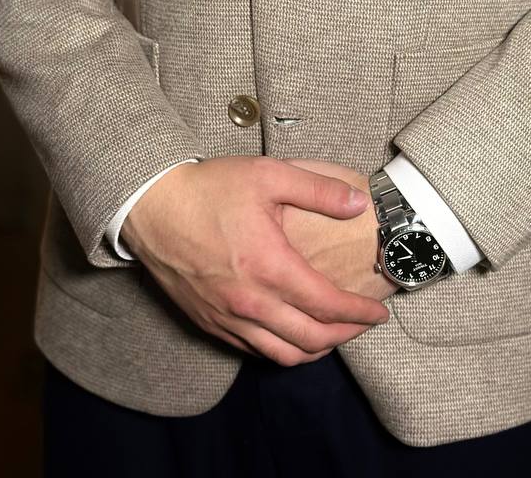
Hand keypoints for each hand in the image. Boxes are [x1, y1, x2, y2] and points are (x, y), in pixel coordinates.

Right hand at [121, 156, 390, 366]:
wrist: (151, 206)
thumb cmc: (209, 188)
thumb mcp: (269, 175)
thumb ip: (319, 190)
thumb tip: (359, 204)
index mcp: (270, 266)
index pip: (327, 305)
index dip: (359, 314)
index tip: (378, 312)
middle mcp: (250, 302)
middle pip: (311, 340)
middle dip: (345, 336)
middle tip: (363, 325)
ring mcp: (227, 317)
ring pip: (282, 355)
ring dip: (315, 350)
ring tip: (333, 335)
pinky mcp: (208, 323)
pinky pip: (252, 351)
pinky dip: (281, 349)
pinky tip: (291, 333)